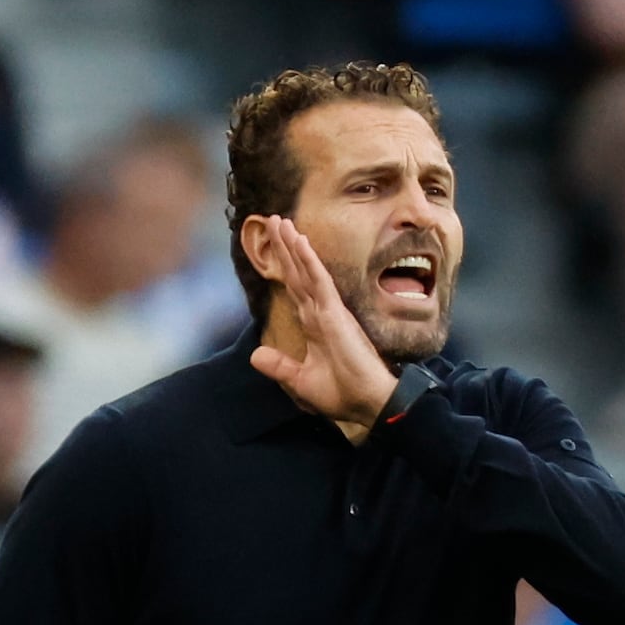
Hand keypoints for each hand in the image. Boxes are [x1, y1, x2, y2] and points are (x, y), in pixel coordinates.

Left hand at [242, 221, 393, 428]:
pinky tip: (300, 242)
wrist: (369, 404)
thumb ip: (279, 366)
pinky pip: (319, 282)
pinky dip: (309, 261)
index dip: (284, 267)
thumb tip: (255, 355)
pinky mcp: (335, 315)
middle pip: (298, 273)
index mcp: (315, 325)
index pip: (295, 289)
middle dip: (285, 247)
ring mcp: (329, 311)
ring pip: (307, 271)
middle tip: (273, 220)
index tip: (273, 245)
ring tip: (281, 222)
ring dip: (294, 246)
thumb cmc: (343, 394)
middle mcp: (321, 313)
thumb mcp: (301, 382)